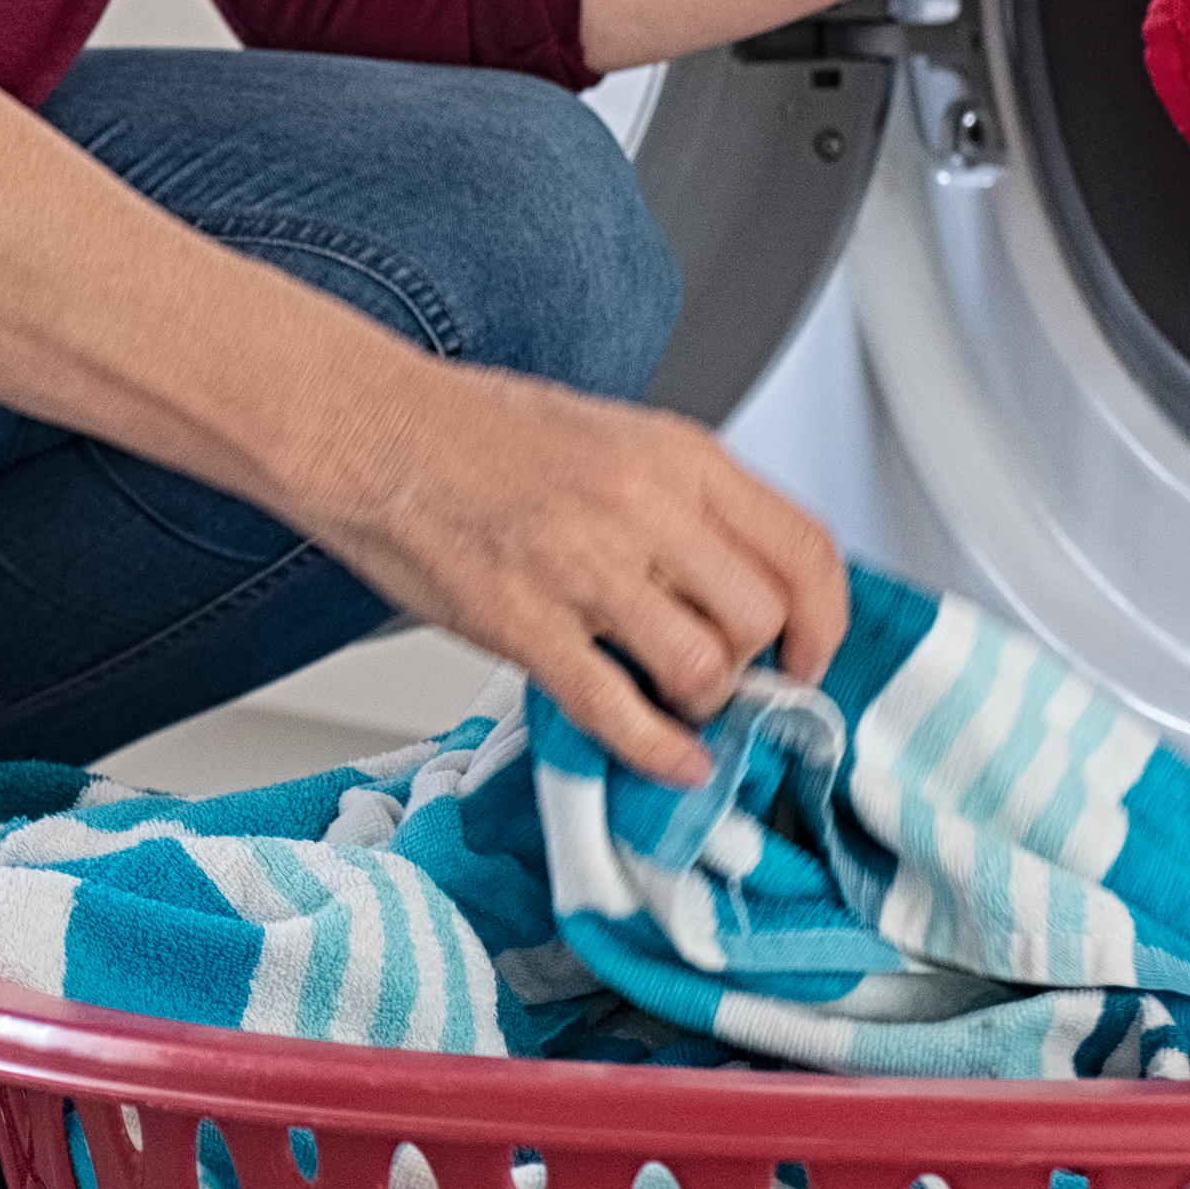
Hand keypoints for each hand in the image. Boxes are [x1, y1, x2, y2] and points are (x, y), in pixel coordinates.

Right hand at [314, 357, 852, 782]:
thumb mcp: (611, 435)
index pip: (803, 548)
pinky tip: (669, 759)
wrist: (366, 429)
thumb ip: (683, 502)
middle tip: (733, 683)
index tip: (806, 653)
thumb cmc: (473, 432)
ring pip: (704, 669)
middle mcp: (642, 506)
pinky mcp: (523, 624)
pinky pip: (617, 710)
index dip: (823, 620)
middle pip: (763, 619)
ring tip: (676, 701)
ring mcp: (583, 568)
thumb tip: (736, 581)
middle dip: (757, 667)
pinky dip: (657, 751)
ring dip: (702, 704)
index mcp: (675, 455)